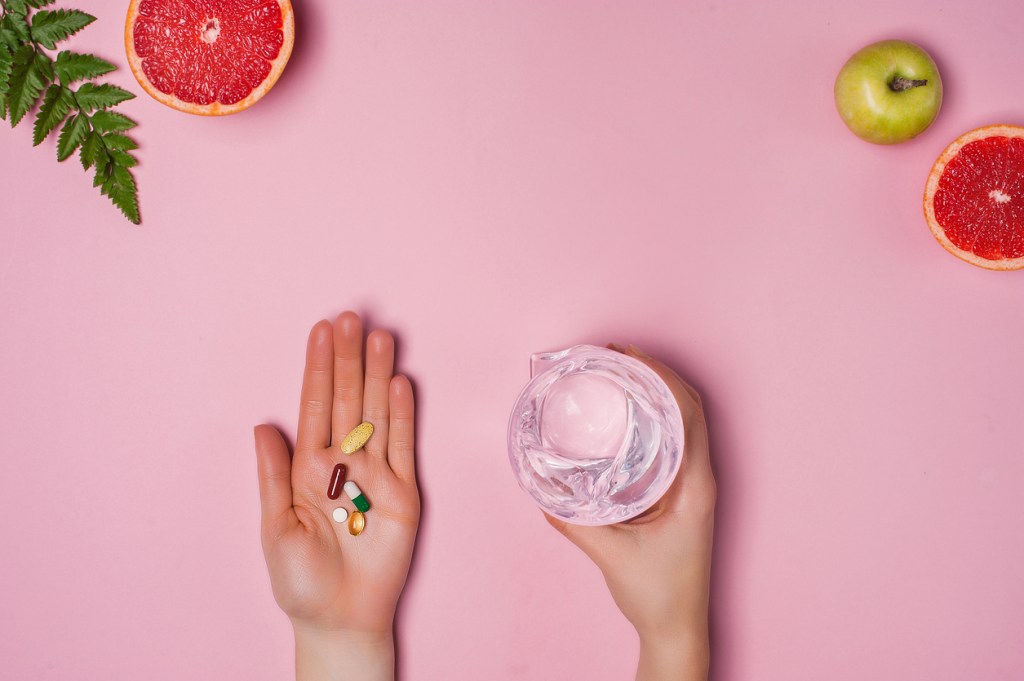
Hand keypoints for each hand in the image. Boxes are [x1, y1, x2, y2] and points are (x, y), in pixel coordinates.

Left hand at [254, 312, 418, 679]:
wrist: (341, 618)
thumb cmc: (300, 580)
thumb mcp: (274, 527)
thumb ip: (272, 475)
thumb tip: (262, 425)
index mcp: (308, 467)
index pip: (315, 406)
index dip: (317, 368)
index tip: (320, 331)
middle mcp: (344, 462)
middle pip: (348, 400)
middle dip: (348, 359)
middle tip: (351, 317)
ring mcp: (377, 475)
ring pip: (378, 415)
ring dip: (377, 375)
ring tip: (379, 337)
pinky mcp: (405, 493)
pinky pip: (404, 447)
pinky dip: (403, 415)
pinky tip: (399, 383)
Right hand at [546, 345, 715, 680]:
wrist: (677, 628)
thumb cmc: (658, 595)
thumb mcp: (611, 554)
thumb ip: (574, 521)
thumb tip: (541, 490)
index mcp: (695, 486)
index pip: (690, 413)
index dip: (663, 376)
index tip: (630, 357)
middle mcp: (702, 479)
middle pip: (690, 407)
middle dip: (657, 374)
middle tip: (617, 357)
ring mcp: (696, 485)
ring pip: (686, 421)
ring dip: (658, 392)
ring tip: (621, 374)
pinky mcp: (684, 494)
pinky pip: (676, 441)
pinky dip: (656, 417)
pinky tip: (628, 415)